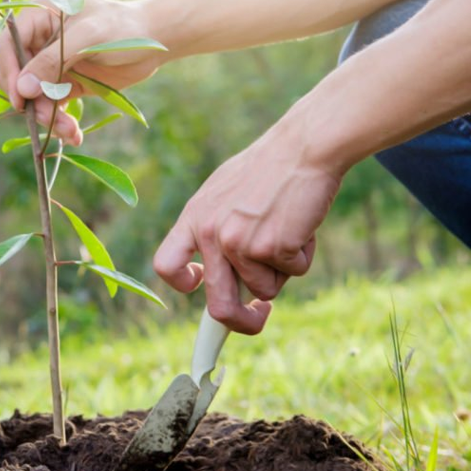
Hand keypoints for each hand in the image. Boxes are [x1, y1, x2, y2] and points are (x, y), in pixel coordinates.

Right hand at [0, 0, 166, 143]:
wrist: (155, 41)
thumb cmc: (123, 27)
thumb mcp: (88, 38)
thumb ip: (53, 61)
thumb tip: (22, 89)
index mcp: (38, 17)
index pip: (7, 45)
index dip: (9, 71)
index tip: (20, 98)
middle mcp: (39, 41)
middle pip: (16, 76)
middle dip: (31, 101)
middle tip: (48, 119)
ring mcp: (51, 64)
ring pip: (34, 97)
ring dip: (47, 117)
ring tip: (70, 131)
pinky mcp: (64, 84)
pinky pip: (52, 106)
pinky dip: (60, 122)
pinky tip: (74, 134)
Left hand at [152, 121, 340, 333]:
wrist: (304, 147)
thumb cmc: (270, 168)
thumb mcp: (224, 193)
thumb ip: (216, 228)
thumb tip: (218, 273)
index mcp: (194, 218)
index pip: (166, 265)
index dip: (182, 284)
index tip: (200, 285)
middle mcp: (212, 234)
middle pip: (218, 305)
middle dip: (241, 323)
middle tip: (259, 317)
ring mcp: (241, 243)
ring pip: (266, 288)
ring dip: (283, 268)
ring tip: (289, 227)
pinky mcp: (274, 247)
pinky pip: (294, 272)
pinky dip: (303, 255)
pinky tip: (303, 223)